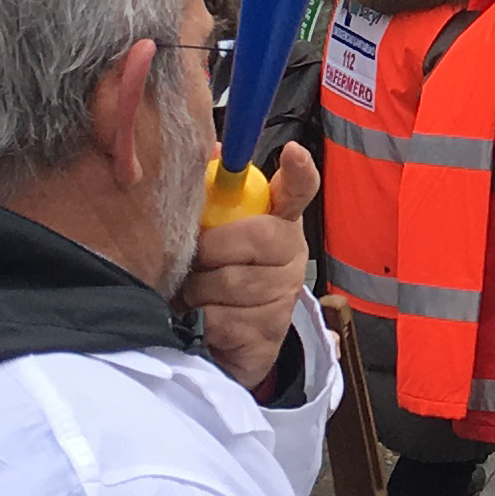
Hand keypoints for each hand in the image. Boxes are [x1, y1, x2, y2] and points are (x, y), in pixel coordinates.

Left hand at [181, 141, 317, 399]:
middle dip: (213, 249)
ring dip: (198, 289)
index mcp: (278, 223)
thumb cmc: (216, 277)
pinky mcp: (268, 333)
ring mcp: (283, 296)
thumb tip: (208, 148)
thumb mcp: (213, 236)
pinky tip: (202, 322)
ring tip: (195, 295)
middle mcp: (290, 256)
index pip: (299, 191)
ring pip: (229, 281)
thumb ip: (213, 198)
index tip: (293, 152)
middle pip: (256, 237)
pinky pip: (221, 318)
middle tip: (197, 261)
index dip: (299, 171)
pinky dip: (199, 321)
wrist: (226, 346)